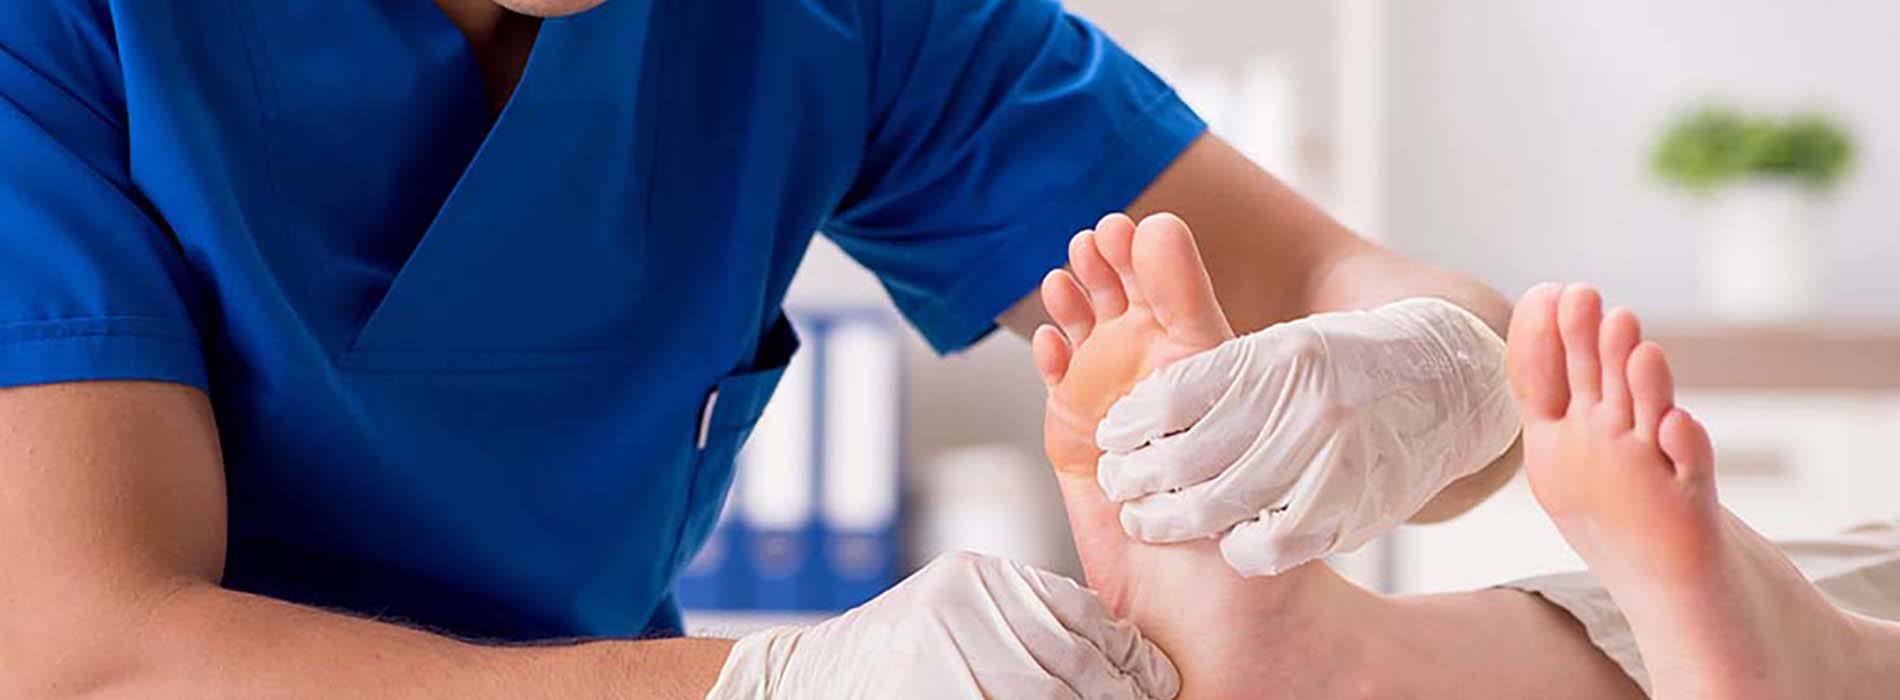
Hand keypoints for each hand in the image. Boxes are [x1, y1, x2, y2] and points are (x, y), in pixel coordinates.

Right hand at [707, 552, 1178, 698]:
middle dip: (1118, 696)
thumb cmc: (891, 653)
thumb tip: (1123, 659)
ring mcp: (948, 660)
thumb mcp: (956, 609)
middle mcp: (964, 611)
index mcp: (977, 581)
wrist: (803, 682)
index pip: (1080, 617)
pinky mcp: (941, 692)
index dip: (1130, 659)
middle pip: (1073, 667)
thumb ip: (1022, 618)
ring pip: (1051, 695)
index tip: (1157, 683)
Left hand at [1094, 297, 1520, 575]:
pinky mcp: (1351, 507)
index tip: (1109, 438)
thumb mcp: (1282, 346)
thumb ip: (1220, 371)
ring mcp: (1331, 461)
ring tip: (1145, 520)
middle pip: (1188, 458)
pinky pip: (1274, 544)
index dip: (1130, 424)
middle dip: (1137, 479)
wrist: (1441, 386)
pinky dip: (1237, 548)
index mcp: (1278, 357)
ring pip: (1222, 506)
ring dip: (1171, 520)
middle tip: (1117, 486)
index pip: (1175, 396)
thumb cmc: (1340, 365)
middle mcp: (1304, 408)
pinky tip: (1220, 541)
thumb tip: (1138, 407)